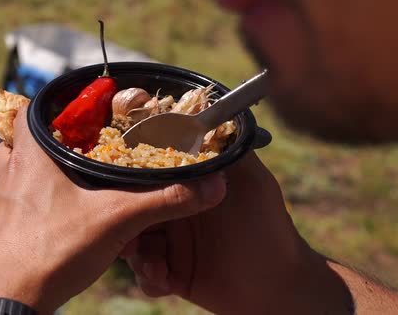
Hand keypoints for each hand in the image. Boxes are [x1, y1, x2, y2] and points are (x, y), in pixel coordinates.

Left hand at [0, 108, 226, 314]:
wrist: (8, 302)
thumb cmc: (51, 251)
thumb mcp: (115, 221)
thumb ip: (162, 201)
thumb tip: (208, 186)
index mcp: (29, 155)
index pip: (28, 108)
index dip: (50, 104)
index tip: (79, 110)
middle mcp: (6, 171)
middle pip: (17, 136)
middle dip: (46, 136)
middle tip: (75, 142)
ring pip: (12, 167)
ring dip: (34, 165)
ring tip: (65, 173)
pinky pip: (12, 198)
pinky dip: (31, 196)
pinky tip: (55, 212)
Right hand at [122, 152, 354, 313]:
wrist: (276, 284)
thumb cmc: (267, 226)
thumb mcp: (250, 179)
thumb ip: (228, 148)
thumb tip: (207, 112)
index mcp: (187, 188)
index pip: (149, 179)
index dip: (132, 186)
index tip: (121, 194)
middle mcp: (174, 212)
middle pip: (133, 212)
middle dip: (126, 225)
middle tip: (127, 238)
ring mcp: (172, 244)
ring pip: (135, 244)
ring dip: (137, 255)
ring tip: (154, 265)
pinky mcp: (172, 273)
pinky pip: (146, 275)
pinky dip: (149, 278)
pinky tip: (163, 279)